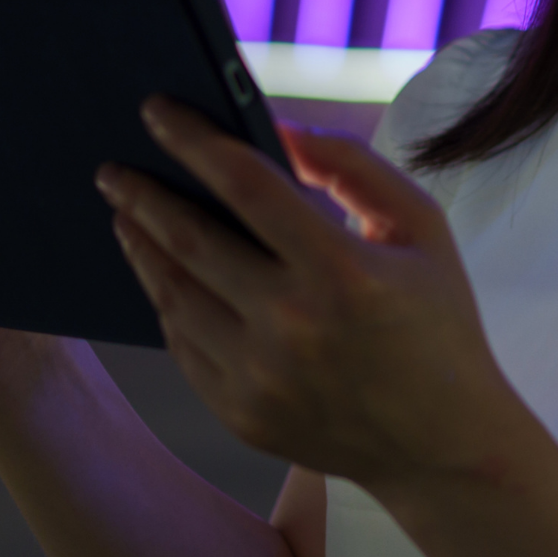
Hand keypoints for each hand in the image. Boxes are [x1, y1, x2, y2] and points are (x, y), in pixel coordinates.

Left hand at [100, 103, 530, 493]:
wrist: (445, 446)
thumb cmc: (437, 321)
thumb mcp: (421, 228)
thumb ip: (353, 166)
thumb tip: (276, 131)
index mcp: (343, 271)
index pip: (246, 184)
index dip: (193, 140)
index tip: (154, 110)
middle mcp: (292, 326)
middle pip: (189, 240)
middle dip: (141, 195)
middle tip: (112, 169)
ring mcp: (260, 378)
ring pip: (173, 295)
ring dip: (142, 247)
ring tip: (126, 216)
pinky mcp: (241, 416)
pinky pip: (183, 346)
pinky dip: (166, 303)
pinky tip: (164, 275)